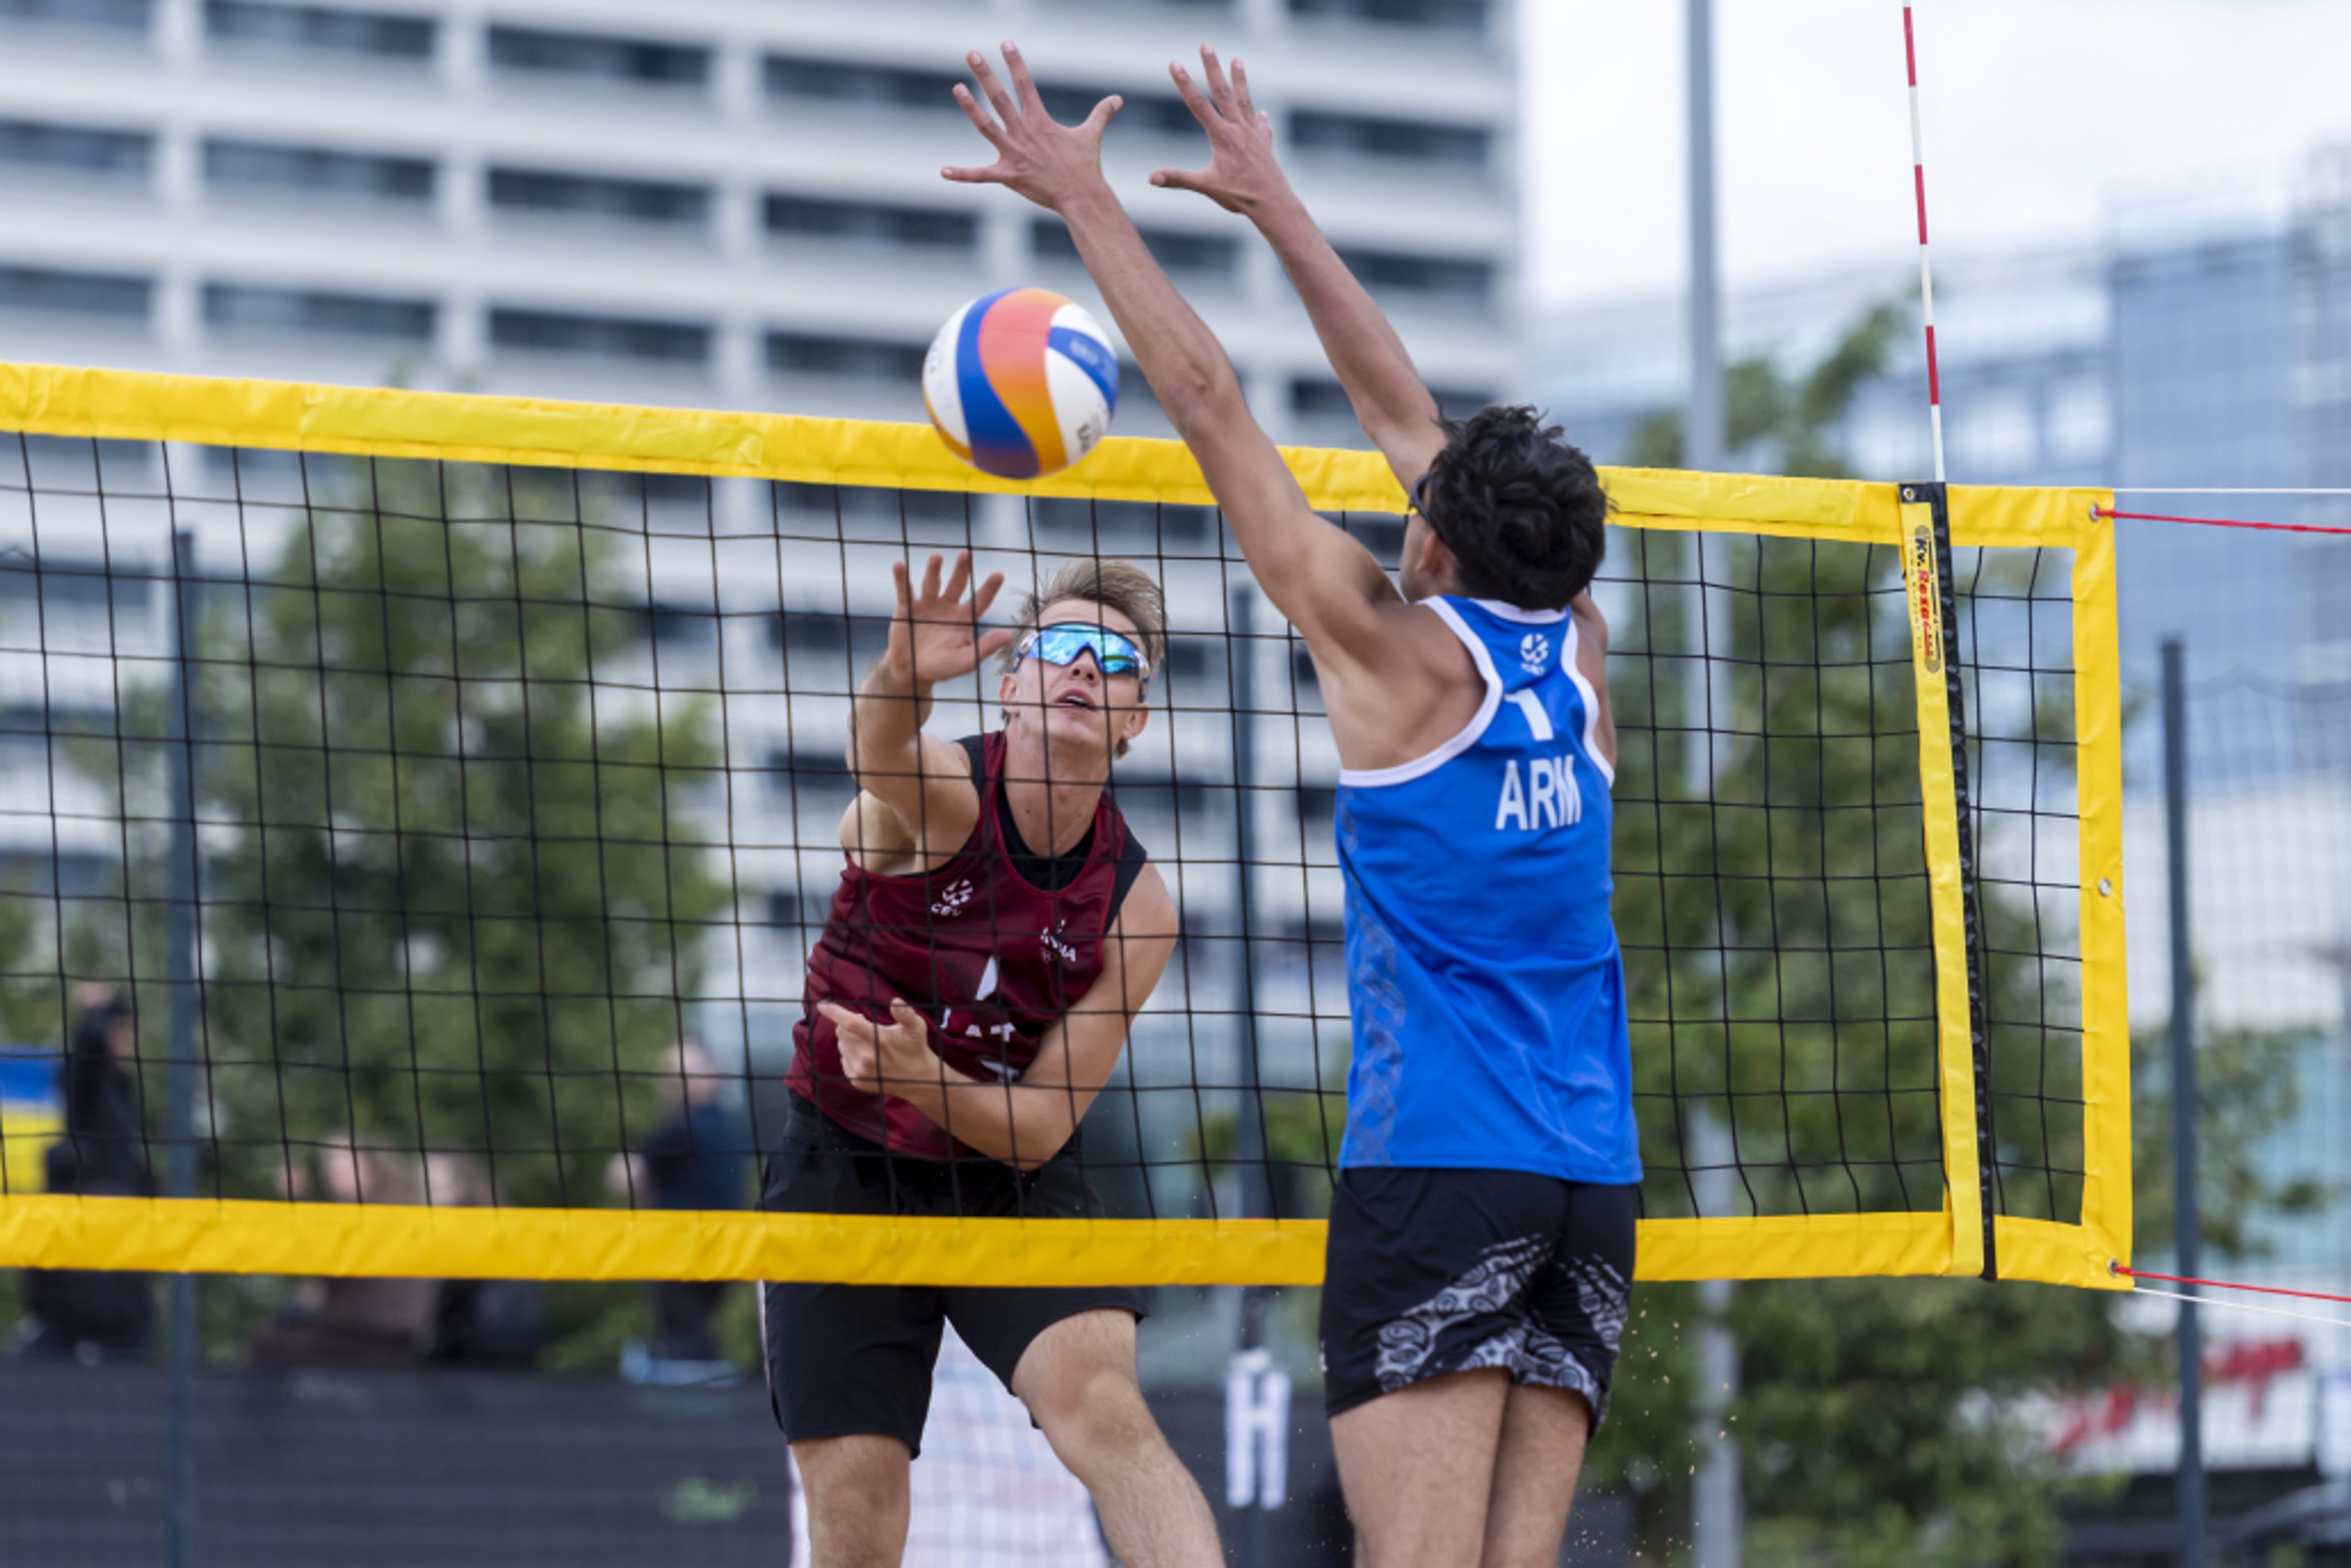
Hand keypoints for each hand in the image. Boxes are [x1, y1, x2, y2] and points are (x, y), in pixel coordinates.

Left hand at [821, 999, 940, 1096]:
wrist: (917, 1079)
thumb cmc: (915, 1047)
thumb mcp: (916, 1028)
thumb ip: (906, 1014)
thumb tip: (896, 1001)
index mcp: (879, 1040)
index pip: (851, 1023)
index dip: (835, 1013)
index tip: (822, 1005)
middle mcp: (867, 1057)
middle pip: (842, 1032)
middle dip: (849, 1026)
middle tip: (867, 1027)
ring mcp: (860, 1071)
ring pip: (841, 1046)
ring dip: (850, 1040)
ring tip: (868, 1043)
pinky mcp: (857, 1081)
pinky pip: (844, 1059)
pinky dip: (850, 1054)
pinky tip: (867, 1056)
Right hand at [883, 550, 1016, 690]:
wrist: (911, 671)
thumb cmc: (941, 667)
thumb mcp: (965, 661)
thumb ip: (984, 647)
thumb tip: (1008, 635)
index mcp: (963, 618)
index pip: (979, 600)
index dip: (989, 588)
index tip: (998, 574)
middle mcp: (946, 606)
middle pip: (956, 584)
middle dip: (961, 570)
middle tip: (965, 554)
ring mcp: (927, 604)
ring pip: (931, 583)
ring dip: (933, 570)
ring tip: (936, 557)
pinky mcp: (906, 607)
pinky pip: (904, 590)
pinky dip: (901, 578)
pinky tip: (899, 565)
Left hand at [942, 43, 1119, 212]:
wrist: (1082, 196)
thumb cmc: (1086, 166)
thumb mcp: (1092, 135)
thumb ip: (1101, 114)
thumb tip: (1117, 99)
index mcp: (1040, 121)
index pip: (1025, 84)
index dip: (1014, 62)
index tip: (1004, 43)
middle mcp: (1024, 133)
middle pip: (1000, 98)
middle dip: (985, 75)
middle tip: (971, 54)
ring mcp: (1014, 154)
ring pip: (986, 126)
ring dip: (970, 107)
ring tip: (957, 87)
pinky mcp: (1009, 176)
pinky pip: (981, 175)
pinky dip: (962, 175)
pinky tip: (943, 171)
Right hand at [1150, 48, 1291, 217]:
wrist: (1273, 203)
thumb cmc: (1240, 196)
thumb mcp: (1206, 187)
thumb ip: (1178, 179)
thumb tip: (1151, 177)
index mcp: (1222, 136)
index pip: (1198, 104)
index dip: (1184, 83)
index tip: (1174, 63)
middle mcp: (1239, 129)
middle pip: (1223, 92)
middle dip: (1212, 67)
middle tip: (1206, 45)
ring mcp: (1254, 134)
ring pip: (1244, 101)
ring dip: (1239, 80)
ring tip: (1237, 59)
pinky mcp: (1265, 144)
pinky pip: (1262, 126)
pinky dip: (1260, 118)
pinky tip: (1261, 113)